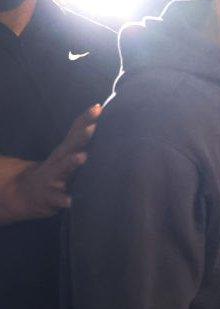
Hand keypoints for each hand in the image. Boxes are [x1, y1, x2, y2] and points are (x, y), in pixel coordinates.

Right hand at [0, 105, 100, 224]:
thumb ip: (82, 139)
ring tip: (82, 156)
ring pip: (62, 169)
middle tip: (91, 127)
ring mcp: (53, 178)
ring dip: (71, 163)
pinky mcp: (50, 197)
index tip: (99, 108)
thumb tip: (101, 115)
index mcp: (66, 150)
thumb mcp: (67, 153)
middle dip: (80, 136)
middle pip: (69, 146)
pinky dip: (64, 200)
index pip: (76, 131)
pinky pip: (58, 199)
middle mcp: (59, 161)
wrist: (28, 193)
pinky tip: (71, 200)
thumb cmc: (57, 170)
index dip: (86, 119)